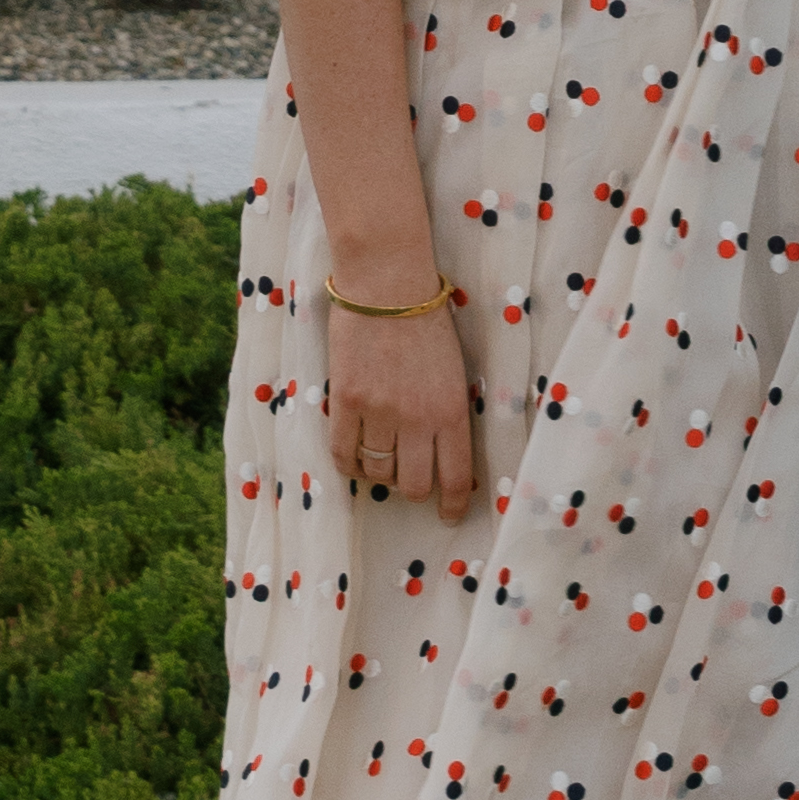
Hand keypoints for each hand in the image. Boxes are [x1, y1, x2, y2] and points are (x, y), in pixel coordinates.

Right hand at [322, 290, 477, 506]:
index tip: (449, 516)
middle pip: (412, 485)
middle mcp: (417, 418)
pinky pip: (343, 453)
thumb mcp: (455, 372)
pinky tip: (355, 457)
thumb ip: (449, 414)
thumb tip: (444, 458)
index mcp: (452, 411)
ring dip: (381, 471)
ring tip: (382, 453)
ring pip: (378, 472)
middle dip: (413, 489)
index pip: (455, 479)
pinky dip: (349, 464)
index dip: (453, 506)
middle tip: (410, 478)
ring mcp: (378, 411)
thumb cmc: (428, 322)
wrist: (388, 283)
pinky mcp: (346, 400)